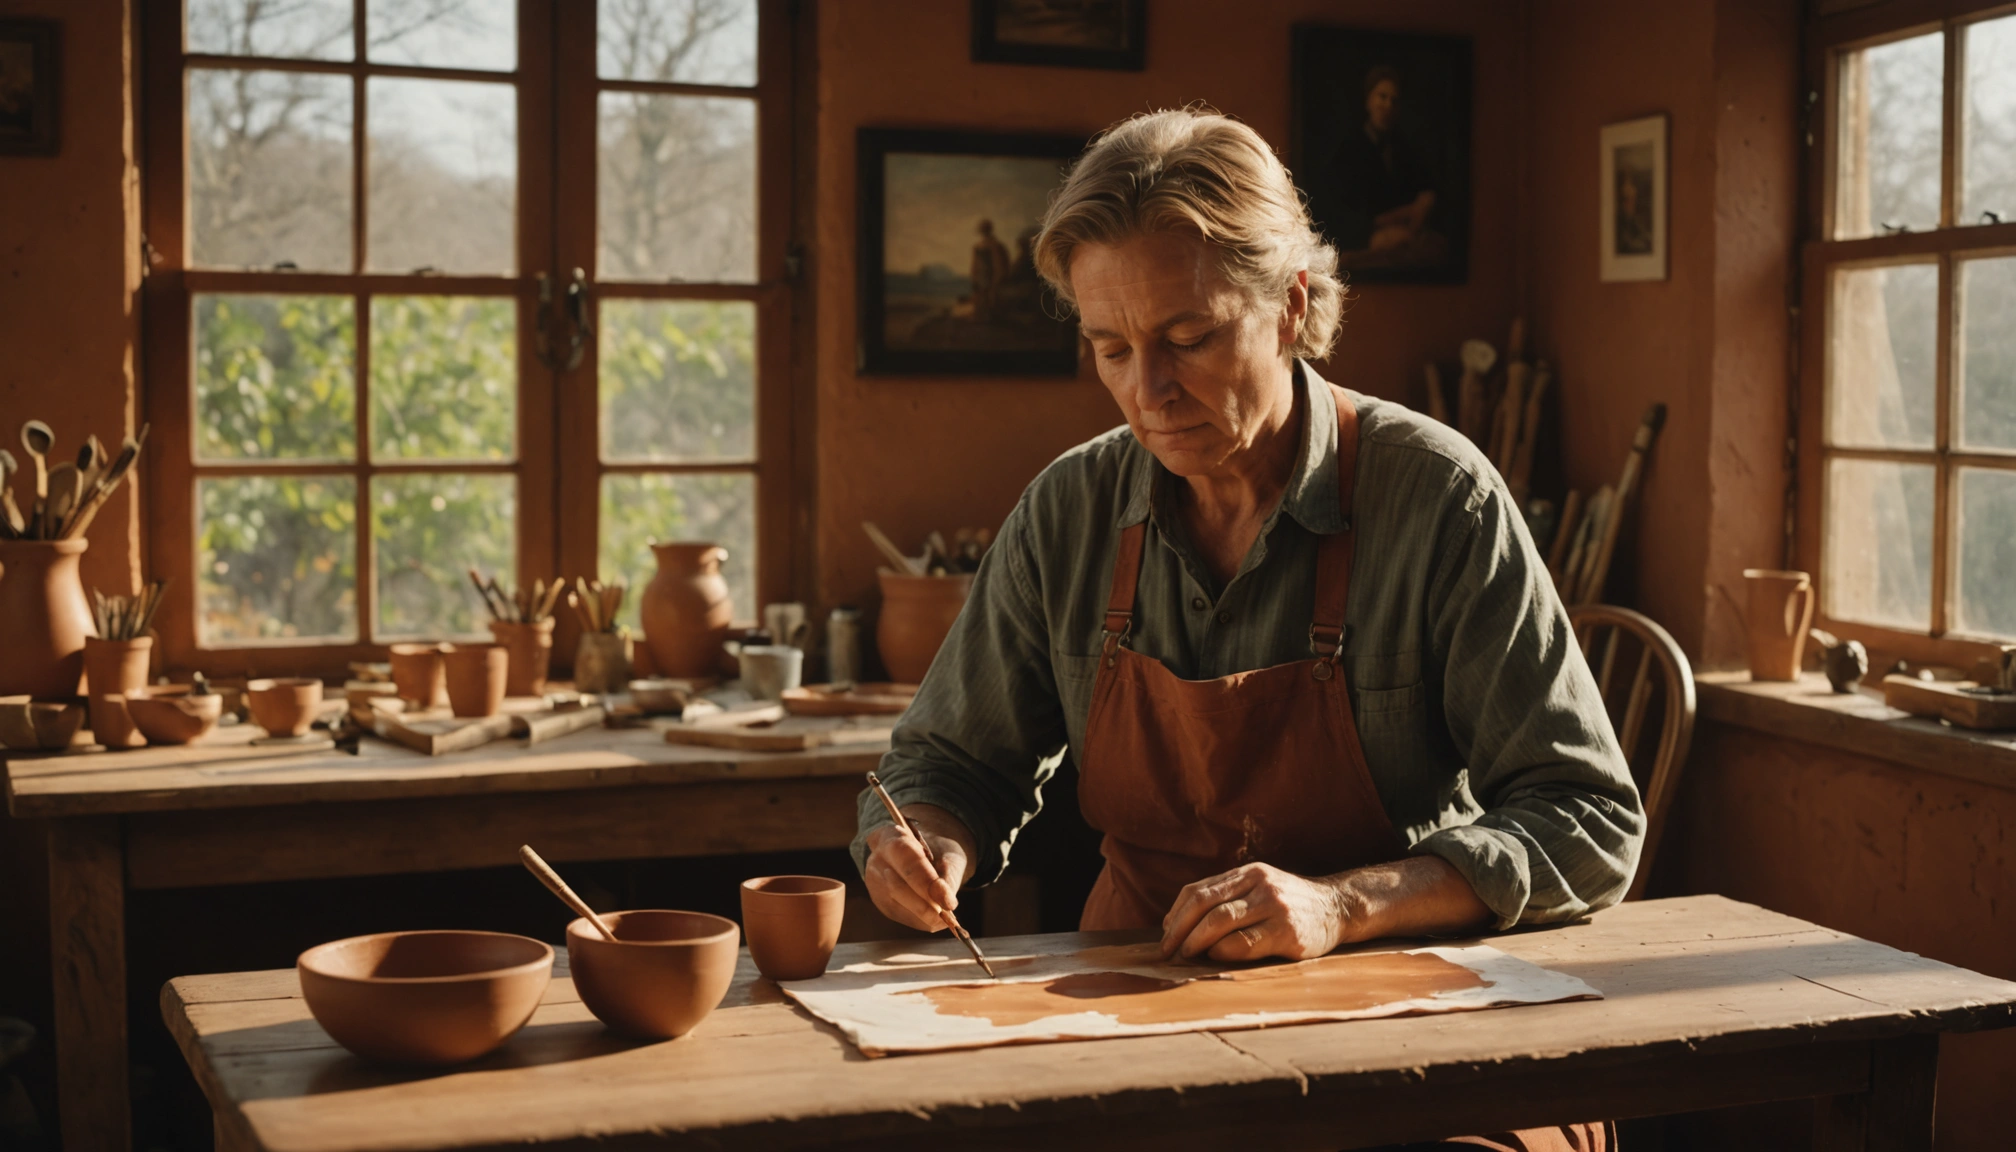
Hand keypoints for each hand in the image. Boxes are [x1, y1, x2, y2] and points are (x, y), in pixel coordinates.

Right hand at [862, 804, 975, 933]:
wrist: (921, 852)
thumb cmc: (937, 850)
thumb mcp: (949, 853)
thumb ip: (948, 875)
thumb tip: (946, 903)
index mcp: (893, 837)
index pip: (907, 861)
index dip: (928, 884)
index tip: (948, 902)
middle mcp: (877, 860)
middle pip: (897, 886)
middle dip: (925, 905)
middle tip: (947, 917)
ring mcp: (874, 882)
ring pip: (896, 904)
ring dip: (923, 916)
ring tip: (945, 919)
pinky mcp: (879, 900)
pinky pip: (899, 915)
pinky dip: (919, 920)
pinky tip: (934, 919)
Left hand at [1159, 863, 1348, 962]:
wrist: (1337, 908)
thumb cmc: (1290, 904)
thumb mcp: (1260, 888)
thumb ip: (1227, 898)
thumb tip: (1177, 925)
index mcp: (1248, 873)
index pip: (1198, 891)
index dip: (1176, 914)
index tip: (1164, 934)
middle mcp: (1259, 885)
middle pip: (1205, 905)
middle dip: (1179, 930)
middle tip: (1167, 950)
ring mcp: (1274, 906)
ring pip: (1221, 921)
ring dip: (1196, 941)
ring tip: (1186, 955)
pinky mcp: (1287, 932)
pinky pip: (1245, 942)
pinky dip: (1223, 951)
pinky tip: (1215, 957)